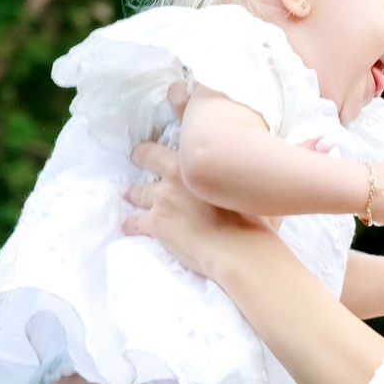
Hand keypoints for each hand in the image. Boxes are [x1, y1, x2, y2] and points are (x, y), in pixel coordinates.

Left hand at [122, 141, 267, 279]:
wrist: (240, 249)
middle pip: (147, 158)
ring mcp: (163, 199)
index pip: (177, 138)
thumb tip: (256, 172)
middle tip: (136, 157)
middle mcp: (176, 175)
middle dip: (140, 157)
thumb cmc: (253, 221)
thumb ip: (238, 178)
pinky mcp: (155, 223)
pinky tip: (127, 227)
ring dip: (133, 195)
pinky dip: (130, 225)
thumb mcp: (249, 189)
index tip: (159, 139)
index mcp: (198, 163)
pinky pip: (133, 222)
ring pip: (137, 192)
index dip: (166, 135)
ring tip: (129, 196)